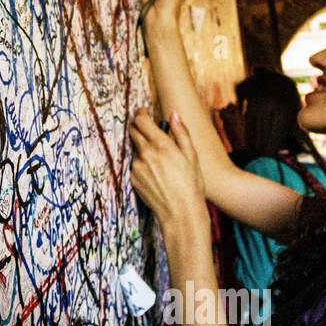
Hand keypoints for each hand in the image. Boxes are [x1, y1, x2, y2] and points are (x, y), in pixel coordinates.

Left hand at [128, 108, 207, 238]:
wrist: (180, 212)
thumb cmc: (191, 184)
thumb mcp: (192, 156)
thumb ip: (181, 133)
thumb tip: (174, 115)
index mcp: (161, 144)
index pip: (141, 120)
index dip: (141, 113)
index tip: (143, 112)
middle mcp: (145, 153)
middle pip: (133, 131)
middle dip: (138, 127)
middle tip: (147, 129)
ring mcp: (137, 167)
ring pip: (135, 150)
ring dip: (142, 148)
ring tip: (159, 161)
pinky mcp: (133, 179)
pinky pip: (135, 165)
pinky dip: (142, 164)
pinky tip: (155, 174)